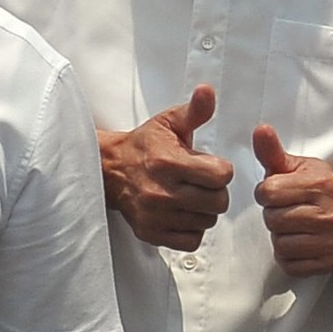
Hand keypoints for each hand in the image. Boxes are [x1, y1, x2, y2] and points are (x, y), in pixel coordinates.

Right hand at [100, 86, 230, 251]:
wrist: (110, 170)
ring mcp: (156, 216)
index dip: (221, 170)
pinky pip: (192, 240)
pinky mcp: (152, 233)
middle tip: (202, 182)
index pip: (222, 176)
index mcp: (169, 163)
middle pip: (219, 202)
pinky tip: (182, 213)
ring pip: (207, 222)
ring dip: (204, 210)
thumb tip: (207, 91)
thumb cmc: (144, 145)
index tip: (209, 166)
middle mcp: (162, 192)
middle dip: (216, 191)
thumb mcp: (169, 122)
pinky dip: (192, 229)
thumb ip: (194, 110)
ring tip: (189, 196)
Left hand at [252, 124, 332, 278]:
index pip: (268, 192)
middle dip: (274, 215)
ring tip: (294, 227)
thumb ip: (273, 151)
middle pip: (273, 220)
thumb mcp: (298, 166)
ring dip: (281, 237)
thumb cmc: (319, 188)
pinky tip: (300, 243)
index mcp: (320, 185)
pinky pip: (291, 266)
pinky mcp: (331, 262)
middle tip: (288, 210)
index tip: (277, 193)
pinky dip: (289, 257)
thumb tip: (260, 129)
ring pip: (281, 245)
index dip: (266, 193)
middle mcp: (331, 214)